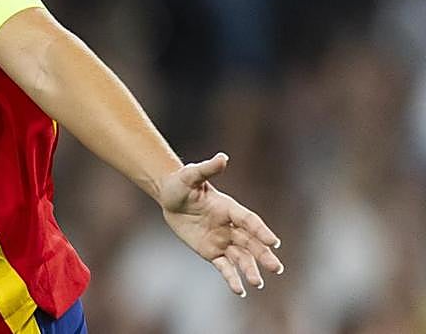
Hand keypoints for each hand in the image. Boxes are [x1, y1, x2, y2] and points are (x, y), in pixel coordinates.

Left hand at [158, 152, 283, 296]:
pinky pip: (224, 267)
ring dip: (250, 269)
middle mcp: (230, 226)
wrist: (170, 197)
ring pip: (240, 257)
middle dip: (263, 254)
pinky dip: (232, 278)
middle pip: (250, 242)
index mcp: (229, 208)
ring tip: (258, 283)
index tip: (274, 242)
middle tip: (277, 267)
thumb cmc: (181, 183)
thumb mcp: (191, 175)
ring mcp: (222, 240)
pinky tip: (240, 290)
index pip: (249, 221)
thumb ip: (207, 169)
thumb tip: (222, 157)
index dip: (261, 230)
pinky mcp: (212, 252)